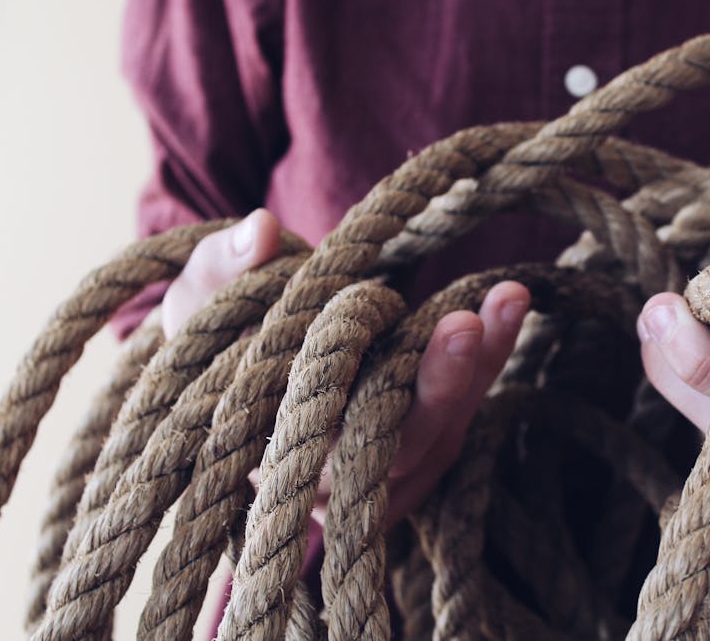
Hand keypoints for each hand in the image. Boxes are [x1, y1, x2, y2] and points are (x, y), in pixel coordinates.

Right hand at [163, 210, 529, 526]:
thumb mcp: (200, 305)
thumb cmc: (219, 342)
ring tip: (508, 297)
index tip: (373, 337)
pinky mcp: (425, 442)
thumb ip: (219, 271)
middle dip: (436, 387)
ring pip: (443, 429)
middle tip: (464, 325)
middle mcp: (336, 480)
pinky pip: (465, 407)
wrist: (254, 366)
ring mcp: (388, 468)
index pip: (320, 441)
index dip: (356, 401)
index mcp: (275, 454)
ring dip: (480, 364)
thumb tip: (260, 230)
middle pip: (399, 448)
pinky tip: (509, 303)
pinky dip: (490, 356)